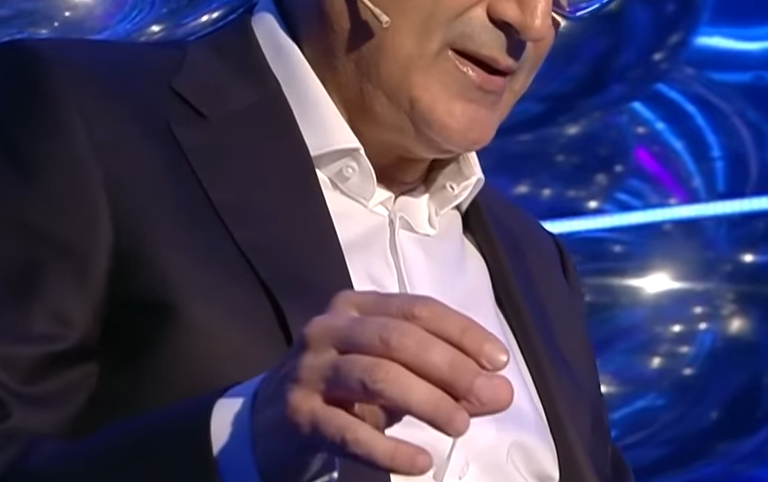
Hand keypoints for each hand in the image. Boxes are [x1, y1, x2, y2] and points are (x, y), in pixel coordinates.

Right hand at [251, 290, 515, 477]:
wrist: (267, 425)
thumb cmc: (342, 393)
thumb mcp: (394, 377)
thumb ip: (445, 380)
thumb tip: (500, 391)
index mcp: (355, 307)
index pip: (417, 310)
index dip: (462, 333)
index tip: (499, 361)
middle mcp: (329, 330)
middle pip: (398, 339)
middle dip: (450, 367)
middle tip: (489, 397)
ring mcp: (310, 371)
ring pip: (376, 376)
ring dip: (426, 401)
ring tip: (460, 426)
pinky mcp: (298, 415)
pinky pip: (349, 431)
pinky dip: (389, 449)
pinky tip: (420, 462)